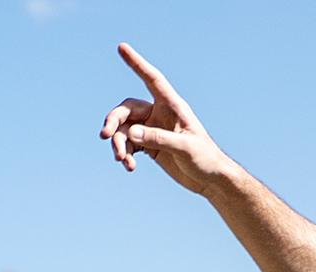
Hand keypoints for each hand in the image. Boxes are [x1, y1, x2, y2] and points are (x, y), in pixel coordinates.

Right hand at [101, 43, 234, 193]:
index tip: (121, 47)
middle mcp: (159, 114)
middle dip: (113, 121)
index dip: (137, 63)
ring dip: (118, 143)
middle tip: (105, 136)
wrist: (210, 179)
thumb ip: (159, 139)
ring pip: (124, 129)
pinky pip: (128, 145)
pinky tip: (129, 167)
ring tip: (121, 160)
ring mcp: (152, 130)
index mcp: (172, 106)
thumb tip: (131, 133)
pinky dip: (125, 154)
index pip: (152, 79)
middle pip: (127, 110)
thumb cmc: (205, 159)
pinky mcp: (149, 146)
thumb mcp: (184, 148)